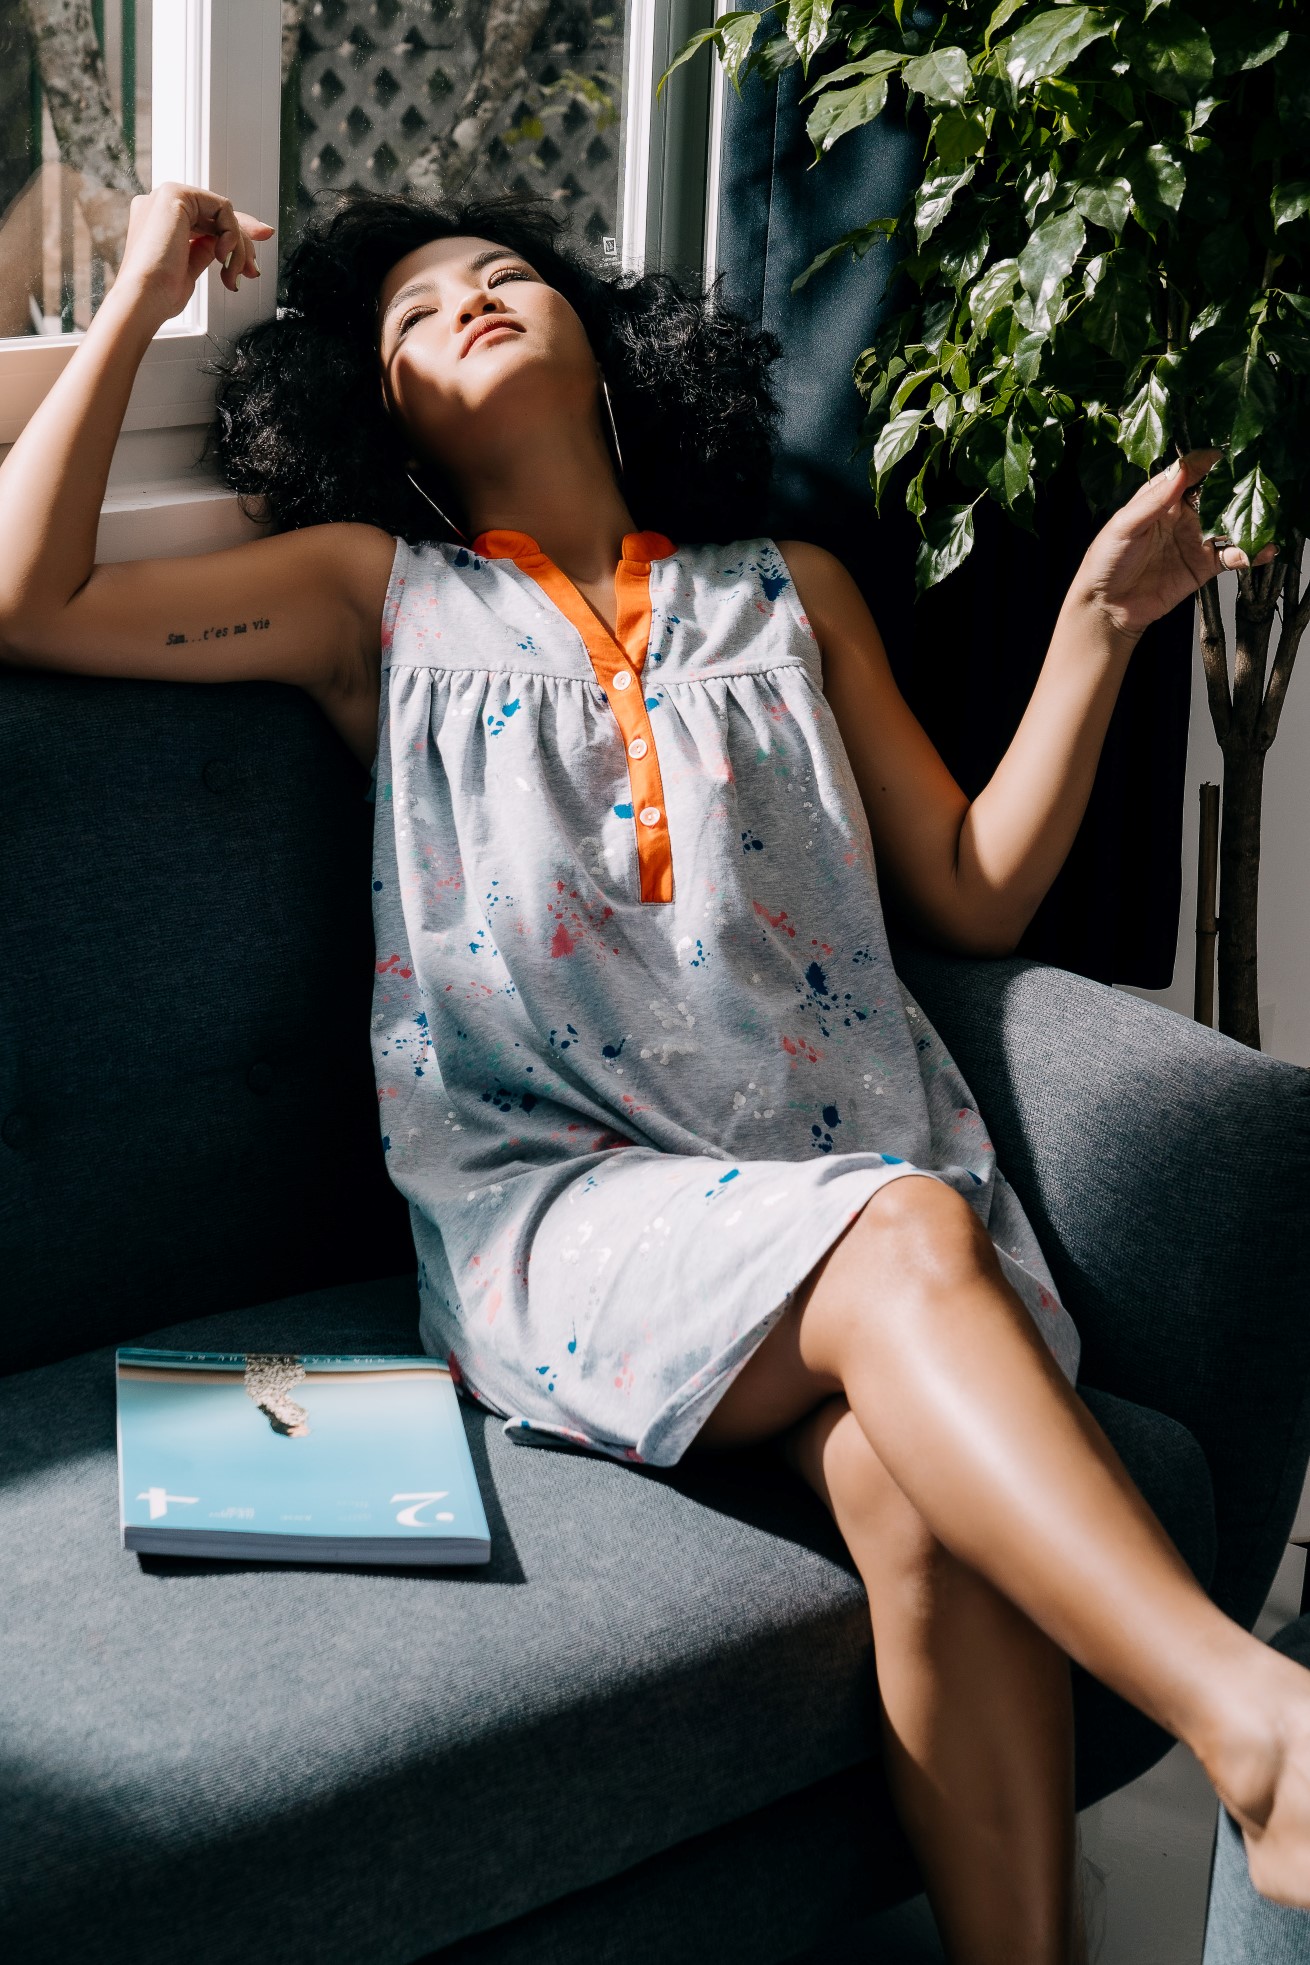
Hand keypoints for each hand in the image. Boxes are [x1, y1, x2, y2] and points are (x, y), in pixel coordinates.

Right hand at [113, 182, 274, 323]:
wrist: (144, 298)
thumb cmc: (161, 294)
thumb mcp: (191, 267)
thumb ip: (207, 248)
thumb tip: (229, 245)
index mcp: (161, 221)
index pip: (206, 219)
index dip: (234, 235)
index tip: (252, 257)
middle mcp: (161, 205)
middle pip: (217, 216)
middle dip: (242, 244)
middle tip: (251, 270)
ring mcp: (166, 197)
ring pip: (223, 213)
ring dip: (238, 248)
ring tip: (233, 275)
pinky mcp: (175, 194)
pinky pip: (222, 208)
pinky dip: (232, 235)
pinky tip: (222, 257)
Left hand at [1069, 449, 1277, 646]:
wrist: (1107, 607)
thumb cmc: (1106, 561)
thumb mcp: (1125, 525)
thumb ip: (1155, 499)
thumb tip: (1181, 470)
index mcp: (1161, 498)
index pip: (1191, 472)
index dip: (1210, 463)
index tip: (1229, 458)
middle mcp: (1183, 515)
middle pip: (1218, 495)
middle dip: (1239, 490)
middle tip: (1258, 486)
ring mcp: (1196, 539)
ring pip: (1231, 524)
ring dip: (1249, 521)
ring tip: (1266, 519)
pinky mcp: (1205, 565)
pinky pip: (1233, 555)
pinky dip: (1250, 552)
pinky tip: (1261, 549)